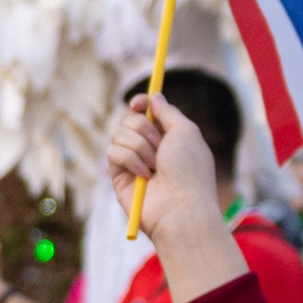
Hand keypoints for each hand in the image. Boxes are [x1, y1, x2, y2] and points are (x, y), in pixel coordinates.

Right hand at [107, 94, 219, 239]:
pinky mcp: (118, 176)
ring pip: (118, 133)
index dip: (139, 104)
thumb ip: (168, 111)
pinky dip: (130, 160)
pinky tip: (144, 176)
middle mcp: (147, 146)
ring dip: (139, 146)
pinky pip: (112, 152)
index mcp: (166, 135)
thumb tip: (154, 96)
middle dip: (143, 128)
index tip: (139, 103)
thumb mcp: (186, 132)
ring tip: (154, 166)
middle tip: (159, 144)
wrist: (180, 206)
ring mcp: (131, 161)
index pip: (143, 111)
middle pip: (128, 118)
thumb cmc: (189, 171)